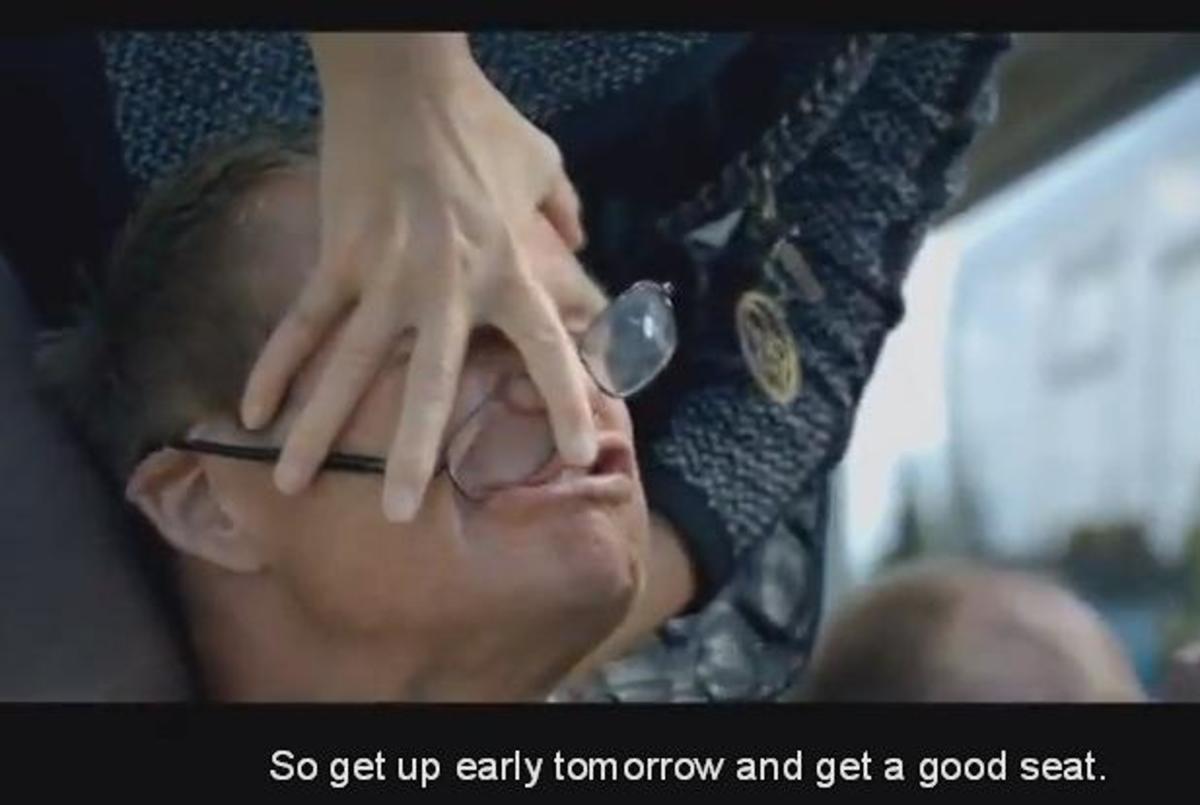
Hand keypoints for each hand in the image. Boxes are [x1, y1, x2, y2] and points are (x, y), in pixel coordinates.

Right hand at [240, 33, 595, 520]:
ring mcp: (385, 273)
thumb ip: (566, 214)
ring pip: (348, 364)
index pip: (547, 348)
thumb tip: (581, 240)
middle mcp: (447, 286)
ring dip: (317, 426)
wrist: (403, 76)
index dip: (567, 402)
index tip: (578, 456)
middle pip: (429, 384)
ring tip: (289, 482)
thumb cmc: (479, 120)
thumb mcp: (543, 164)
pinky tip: (253, 410)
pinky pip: (303, 320)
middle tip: (394, 513)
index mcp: (508, 271)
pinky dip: (276, 364)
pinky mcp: (337, 254)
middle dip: (409, 451)